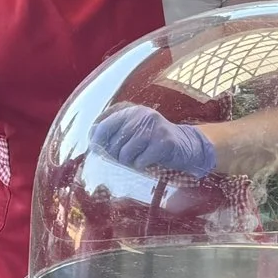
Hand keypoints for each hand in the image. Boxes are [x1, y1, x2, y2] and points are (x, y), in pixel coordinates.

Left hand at [90, 104, 217, 176]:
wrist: (185, 145)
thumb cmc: (153, 141)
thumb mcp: (133, 131)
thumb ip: (114, 133)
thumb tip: (92, 142)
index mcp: (131, 111)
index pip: (104, 126)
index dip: (97, 142)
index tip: (96, 152)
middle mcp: (141, 115)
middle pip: (113, 144)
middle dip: (117, 157)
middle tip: (128, 157)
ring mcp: (154, 127)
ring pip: (125, 154)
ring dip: (130, 162)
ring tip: (139, 158)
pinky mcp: (164, 142)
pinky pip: (140, 161)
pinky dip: (142, 166)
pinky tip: (149, 161)